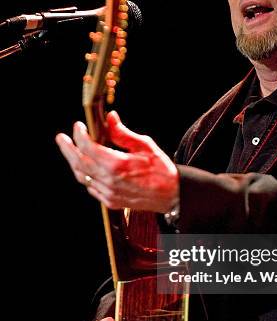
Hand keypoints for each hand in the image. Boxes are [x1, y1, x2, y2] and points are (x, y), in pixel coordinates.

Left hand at [55, 111, 178, 211]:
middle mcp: (109, 181)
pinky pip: (91, 188)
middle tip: (61, 138)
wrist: (172, 195)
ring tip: (70, 151)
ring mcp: (109, 193)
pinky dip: (85, 176)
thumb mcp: (145, 145)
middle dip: (67, 149)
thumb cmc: (162, 170)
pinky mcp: (111, 201)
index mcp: (117, 164)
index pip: (88, 147)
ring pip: (83, 177)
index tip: (79, 126)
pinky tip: (86, 168)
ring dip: (74, 163)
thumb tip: (110, 119)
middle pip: (79, 163)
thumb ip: (123, 133)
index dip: (79, 135)